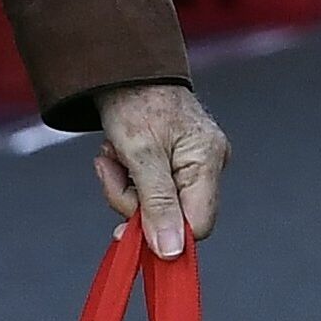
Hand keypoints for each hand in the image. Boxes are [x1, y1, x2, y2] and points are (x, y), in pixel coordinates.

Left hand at [93, 83, 229, 258]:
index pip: (197, 225)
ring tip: (112, 154)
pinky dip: (127, 176)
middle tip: (112, 169)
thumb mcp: (140, 154)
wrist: (119, 67)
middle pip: (172, 216)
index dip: (163, 232)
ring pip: (155, 204)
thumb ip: (156, 204)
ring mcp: (190, 163)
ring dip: (124, 185)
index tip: (126, 229)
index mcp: (208, 161)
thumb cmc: (133, 100)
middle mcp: (207, 164)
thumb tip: (171, 253)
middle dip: (133, 200)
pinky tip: (116, 153)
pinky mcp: (173, 161)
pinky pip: (149, 187)